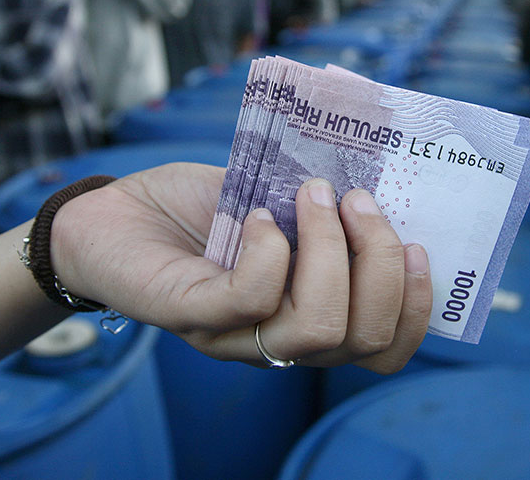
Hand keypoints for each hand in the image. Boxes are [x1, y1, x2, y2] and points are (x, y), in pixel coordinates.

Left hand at [49, 164, 431, 372]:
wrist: (111, 215)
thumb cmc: (200, 209)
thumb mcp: (276, 201)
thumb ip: (324, 207)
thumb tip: (383, 180)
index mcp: (307, 321)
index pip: (381, 349)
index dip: (413, 307)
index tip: (417, 246)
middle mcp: (274, 343)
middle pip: (358, 340)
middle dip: (376, 261)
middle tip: (357, 200)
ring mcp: (231, 335)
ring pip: (314, 329)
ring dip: (328, 250)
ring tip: (316, 196)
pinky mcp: (188, 313)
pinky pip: (250, 299)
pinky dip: (269, 249)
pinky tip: (256, 214)